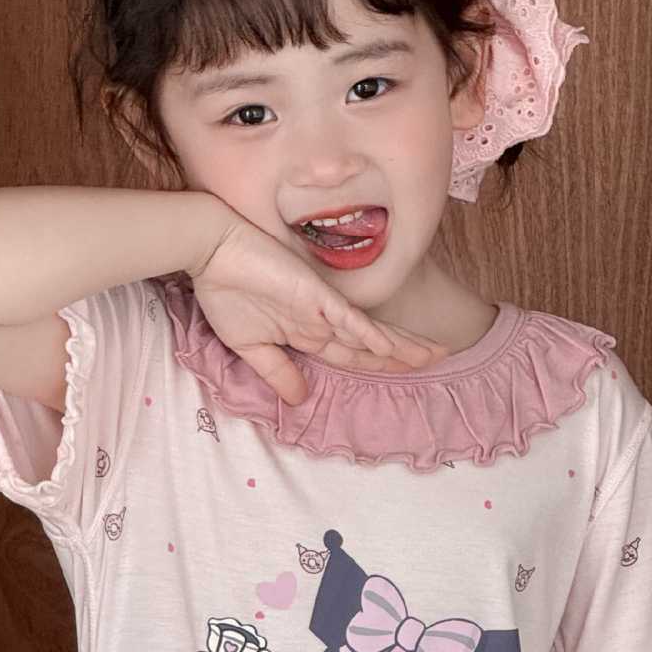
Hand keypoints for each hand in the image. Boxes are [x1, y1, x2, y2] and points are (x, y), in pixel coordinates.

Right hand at [187, 214, 452, 405]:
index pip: (351, 353)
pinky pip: (347, 320)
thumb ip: (278, 372)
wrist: (211, 251)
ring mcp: (321, 307)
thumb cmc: (226, 292)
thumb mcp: (251, 346)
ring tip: (433, 354)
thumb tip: (300, 400)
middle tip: (440, 357)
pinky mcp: (315, 295)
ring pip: (369, 333)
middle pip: (370, 344)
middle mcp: (321, 320)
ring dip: (400, 346)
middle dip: (404, 354)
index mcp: (307, 331)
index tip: (406, 370)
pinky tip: (390, 348)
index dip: (378, 363)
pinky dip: (368, 335)